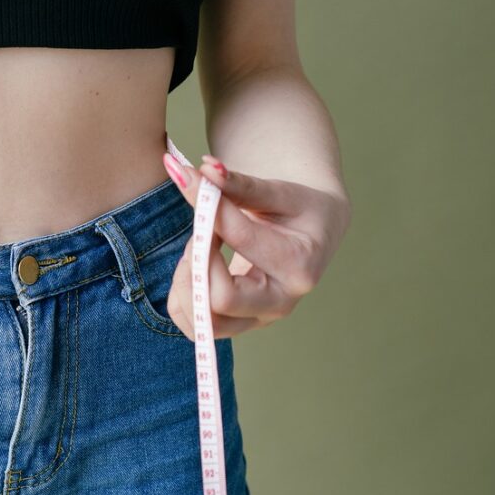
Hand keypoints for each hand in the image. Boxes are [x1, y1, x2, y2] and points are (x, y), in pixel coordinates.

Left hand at [161, 153, 350, 339]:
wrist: (312, 231)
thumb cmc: (297, 208)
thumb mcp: (276, 190)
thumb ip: (239, 183)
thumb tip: (204, 168)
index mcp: (298, 264)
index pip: (239, 239)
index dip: (208, 209)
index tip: (191, 180)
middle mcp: (280, 302)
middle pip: (219, 299)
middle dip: (195, 260)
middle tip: (200, 232)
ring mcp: (258, 319)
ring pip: (201, 322)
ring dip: (185, 282)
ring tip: (198, 248)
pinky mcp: (239, 324)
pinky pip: (194, 326)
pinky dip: (182, 296)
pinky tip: (195, 265)